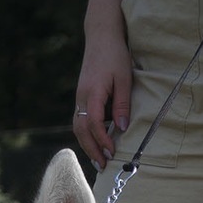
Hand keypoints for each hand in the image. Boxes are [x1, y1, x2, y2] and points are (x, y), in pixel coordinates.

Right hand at [73, 33, 132, 170]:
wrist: (101, 37)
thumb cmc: (115, 55)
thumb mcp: (124, 79)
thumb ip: (122, 104)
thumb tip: (122, 128)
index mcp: (92, 92)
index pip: (94, 123)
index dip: (103, 141)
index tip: (112, 153)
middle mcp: (81, 97)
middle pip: (81, 130)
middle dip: (91, 149)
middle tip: (103, 165)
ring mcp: (79, 97)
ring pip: (78, 126)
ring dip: (87, 144)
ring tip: (98, 159)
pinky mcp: (81, 96)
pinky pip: (80, 120)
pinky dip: (86, 134)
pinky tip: (95, 143)